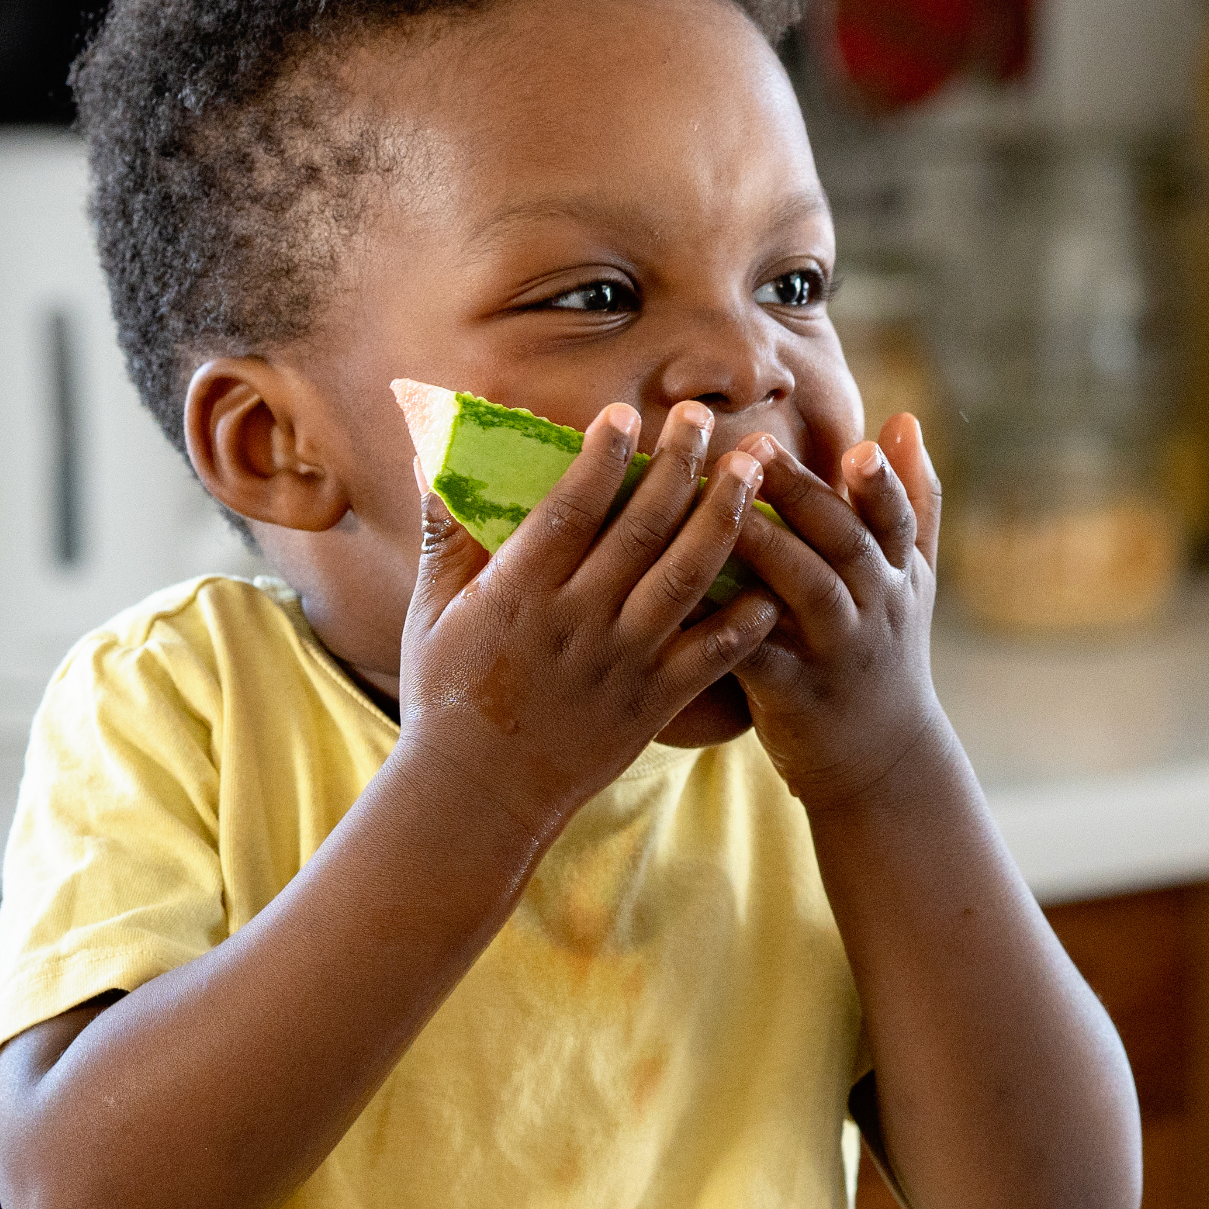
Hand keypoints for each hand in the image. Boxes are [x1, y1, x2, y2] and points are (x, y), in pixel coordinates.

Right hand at [392, 400, 778, 846]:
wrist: (477, 794)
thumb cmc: (448, 694)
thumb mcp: (431, 611)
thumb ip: (444, 535)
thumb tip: (433, 459)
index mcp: (519, 593)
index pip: (570, 510)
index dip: (601, 459)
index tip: (626, 413)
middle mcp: (577, 622)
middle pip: (641, 531)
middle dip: (677, 466)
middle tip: (703, 417)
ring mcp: (622, 663)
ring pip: (686, 579)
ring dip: (724, 520)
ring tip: (751, 470)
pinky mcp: (654, 702)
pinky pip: (712, 657)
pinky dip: (747, 622)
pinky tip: (777, 583)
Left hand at [718, 412, 953, 808]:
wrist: (881, 759)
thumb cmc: (885, 651)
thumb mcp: (914, 579)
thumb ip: (912, 501)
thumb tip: (904, 420)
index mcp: (898, 573)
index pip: (896, 519)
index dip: (882, 485)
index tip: (858, 447)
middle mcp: (876, 606)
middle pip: (844, 543)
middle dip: (804, 495)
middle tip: (758, 447)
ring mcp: (838, 650)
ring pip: (807, 590)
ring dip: (767, 547)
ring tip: (725, 509)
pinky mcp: (796, 692)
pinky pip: (756, 649)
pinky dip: (726, 620)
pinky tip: (686, 591)